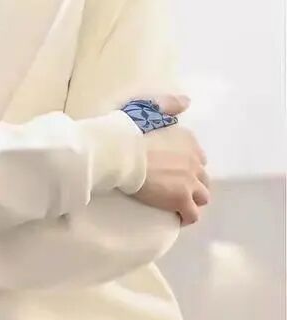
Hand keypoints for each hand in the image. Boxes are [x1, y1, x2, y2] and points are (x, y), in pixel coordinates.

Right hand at [134, 105, 209, 224]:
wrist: (118, 154)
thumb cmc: (128, 132)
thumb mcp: (148, 109)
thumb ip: (169, 105)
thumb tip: (187, 102)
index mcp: (187, 139)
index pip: (196, 156)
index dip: (185, 164)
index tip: (170, 170)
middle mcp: (194, 160)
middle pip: (202, 177)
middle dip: (192, 183)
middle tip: (172, 188)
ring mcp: (190, 181)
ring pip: (202, 196)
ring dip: (191, 199)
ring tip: (174, 203)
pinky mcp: (181, 199)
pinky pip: (192, 214)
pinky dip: (185, 216)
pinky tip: (175, 217)